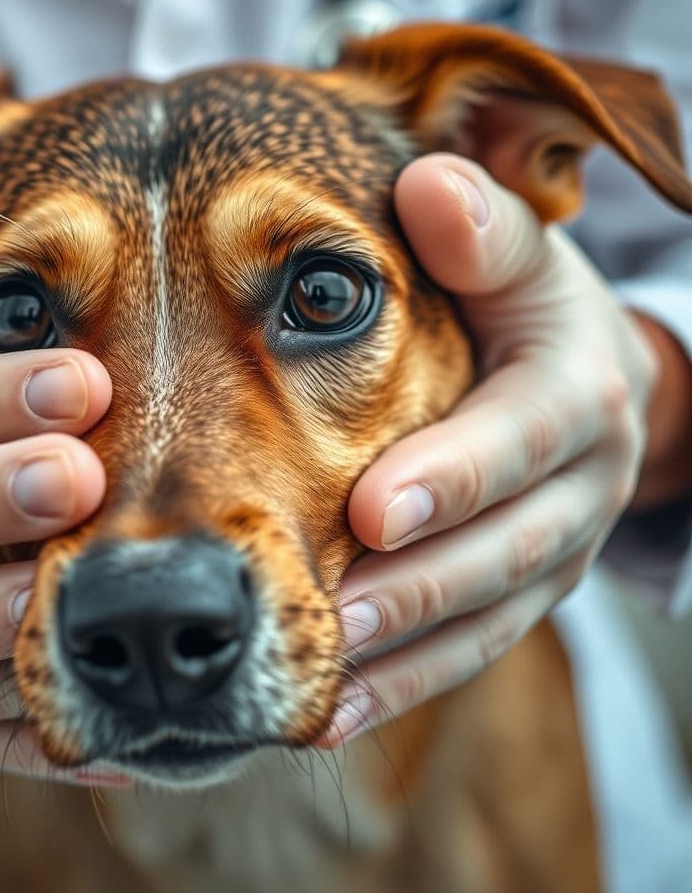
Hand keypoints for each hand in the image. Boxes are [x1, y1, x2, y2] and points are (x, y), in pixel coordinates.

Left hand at [321, 153, 662, 744]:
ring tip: (316, 689)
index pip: (521, 438)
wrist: (584, 378)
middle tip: (330, 617)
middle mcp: (577, 487)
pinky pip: (466, 652)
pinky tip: (328, 714)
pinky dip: (401, 685)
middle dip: (419, 587)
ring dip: (403, 659)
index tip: (371, 508)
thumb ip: (481, 226)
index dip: (455, 477)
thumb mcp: (521, 254)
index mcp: (578, 391)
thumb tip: (427, 186)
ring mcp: (551, 554)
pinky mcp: (519, 596)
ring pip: (485, 621)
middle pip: (505, 551)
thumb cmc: (526, 307)